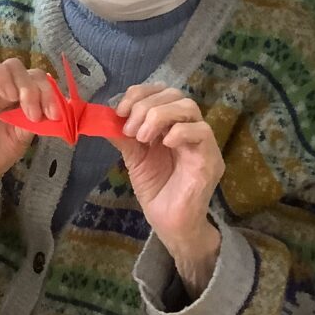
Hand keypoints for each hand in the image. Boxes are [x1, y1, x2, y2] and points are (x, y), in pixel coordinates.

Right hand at [0, 51, 60, 213]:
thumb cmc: (2, 148)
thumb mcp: (23, 135)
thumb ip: (34, 118)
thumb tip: (52, 109)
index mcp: (18, 90)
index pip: (34, 76)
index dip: (46, 90)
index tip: (52, 114)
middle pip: (13, 65)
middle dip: (27, 86)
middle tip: (31, 112)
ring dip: (1, 73)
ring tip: (9, 95)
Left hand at [112, 84, 224, 294]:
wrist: (170, 223)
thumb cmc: (156, 189)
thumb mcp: (134, 158)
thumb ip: (123, 136)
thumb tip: (103, 117)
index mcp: (170, 124)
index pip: (161, 91)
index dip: (139, 94)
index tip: (119, 110)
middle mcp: (188, 128)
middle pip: (175, 94)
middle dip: (146, 105)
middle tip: (130, 128)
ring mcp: (202, 142)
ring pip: (189, 107)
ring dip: (159, 116)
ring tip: (142, 137)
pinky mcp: (211, 159)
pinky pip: (202, 132)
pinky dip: (179, 131)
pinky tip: (164, 143)